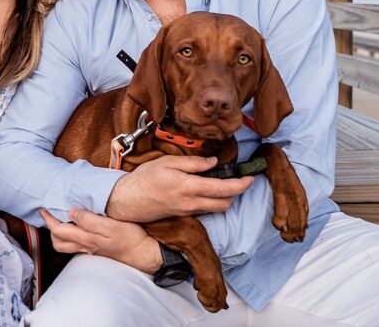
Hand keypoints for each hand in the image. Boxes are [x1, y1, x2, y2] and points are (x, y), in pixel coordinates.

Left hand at [39, 208, 161, 273]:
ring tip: (60, 219)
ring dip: (59, 233)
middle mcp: (86, 246)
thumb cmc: (130, 238)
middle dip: (50, 228)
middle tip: (49, 214)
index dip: (48, 219)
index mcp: (87, 238)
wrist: (143, 253)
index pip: (59, 230)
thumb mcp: (110, 225)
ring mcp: (92, 249)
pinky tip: (78, 226)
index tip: (43, 208)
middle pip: (59, 242)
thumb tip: (71, 212)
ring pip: (67, 245)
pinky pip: (77, 244)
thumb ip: (89, 219)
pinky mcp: (98, 249)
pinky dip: (71, 235)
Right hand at [105, 156, 252, 222]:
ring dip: (227, 199)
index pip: (223, 189)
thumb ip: (193, 163)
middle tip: (241, 180)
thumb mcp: (168, 163)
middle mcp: (191, 203)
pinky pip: (205, 210)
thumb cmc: (145, 179)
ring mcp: (188, 211)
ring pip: (217, 209)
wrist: (127, 201)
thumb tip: (213, 162)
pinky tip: (209, 191)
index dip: (240, 185)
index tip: (250, 178)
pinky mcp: (184, 215)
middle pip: (225, 204)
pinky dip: (213, 202)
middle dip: (237, 193)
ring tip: (228, 184)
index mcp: (189, 187)